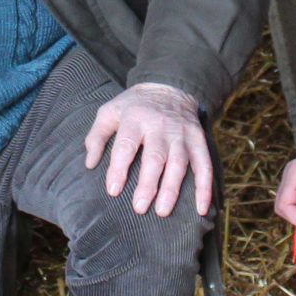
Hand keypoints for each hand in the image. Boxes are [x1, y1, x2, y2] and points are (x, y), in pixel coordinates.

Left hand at [82, 82, 213, 217]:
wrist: (170, 85)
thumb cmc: (134, 106)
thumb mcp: (110, 111)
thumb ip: (97, 136)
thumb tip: (89, 164)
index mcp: (135, 118)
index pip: (126, 145)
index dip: (119, 168)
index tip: (113, 191)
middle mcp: (160, 126)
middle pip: (155, 157)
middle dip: (148, 184)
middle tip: (139, 208)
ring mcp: (182, 134)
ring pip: (179, 163)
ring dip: (172, 188)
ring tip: (163, 211)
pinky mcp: (198, 140)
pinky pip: (205, 165)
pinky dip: (205, 187)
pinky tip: (202, 209)